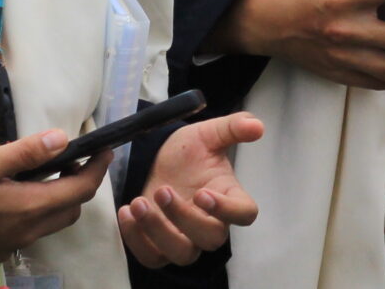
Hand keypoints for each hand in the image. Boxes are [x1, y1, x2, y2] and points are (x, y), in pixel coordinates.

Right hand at [0, 129, 113, 258]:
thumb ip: (26, 151)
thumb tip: (62, 137)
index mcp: (31, 207)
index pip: (82, 189)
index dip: (98, 168)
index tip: (104, 149)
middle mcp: (28, 231)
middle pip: (71, 208)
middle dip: (80, 183)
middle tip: (69, 158)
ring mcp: (12, 244)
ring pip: (51, 222)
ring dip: (58, 199)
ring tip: (42, 174)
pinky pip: (30, 231)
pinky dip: (37, 212)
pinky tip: (16, 195)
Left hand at [118, 113, 267, 267]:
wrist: (159, 160)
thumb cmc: (190, 151)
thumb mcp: (209, 133)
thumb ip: (234, 127)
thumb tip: (257, 126)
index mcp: (230, 196)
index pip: (244, 214)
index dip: (228, 210)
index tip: (202, 193)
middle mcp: (212, 223)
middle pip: (211, 239)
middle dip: (184, 218)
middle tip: (162, 190)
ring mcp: (186, 239)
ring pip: (182, 254)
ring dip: (158, 232)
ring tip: (138, 203)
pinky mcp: (160, 247)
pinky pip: (152, 257)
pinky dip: (136, 240)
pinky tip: (127, 212)